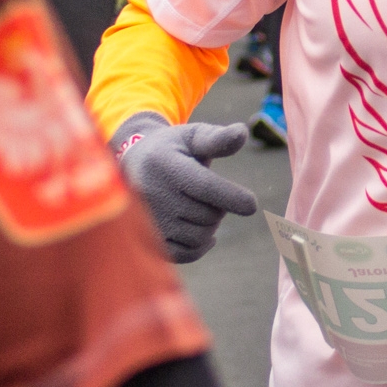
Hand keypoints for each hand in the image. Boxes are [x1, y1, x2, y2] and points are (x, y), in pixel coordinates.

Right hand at [113, 113, 259, 262]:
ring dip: (211, 225)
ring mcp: (149, 220)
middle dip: (220, 206)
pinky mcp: (148, 240)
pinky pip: (185, 254)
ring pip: (199, 236)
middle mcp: (152, 194)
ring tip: (203, 207)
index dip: (232, 197)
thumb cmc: (173, 148)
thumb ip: (218, 138)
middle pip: (207, 214)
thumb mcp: (193, 136)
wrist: (133, 165)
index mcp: (166, 165)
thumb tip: (242, 133)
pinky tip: (206, 234)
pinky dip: (201, 246)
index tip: (252, 205)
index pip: (205, 187)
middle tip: (213, 194)